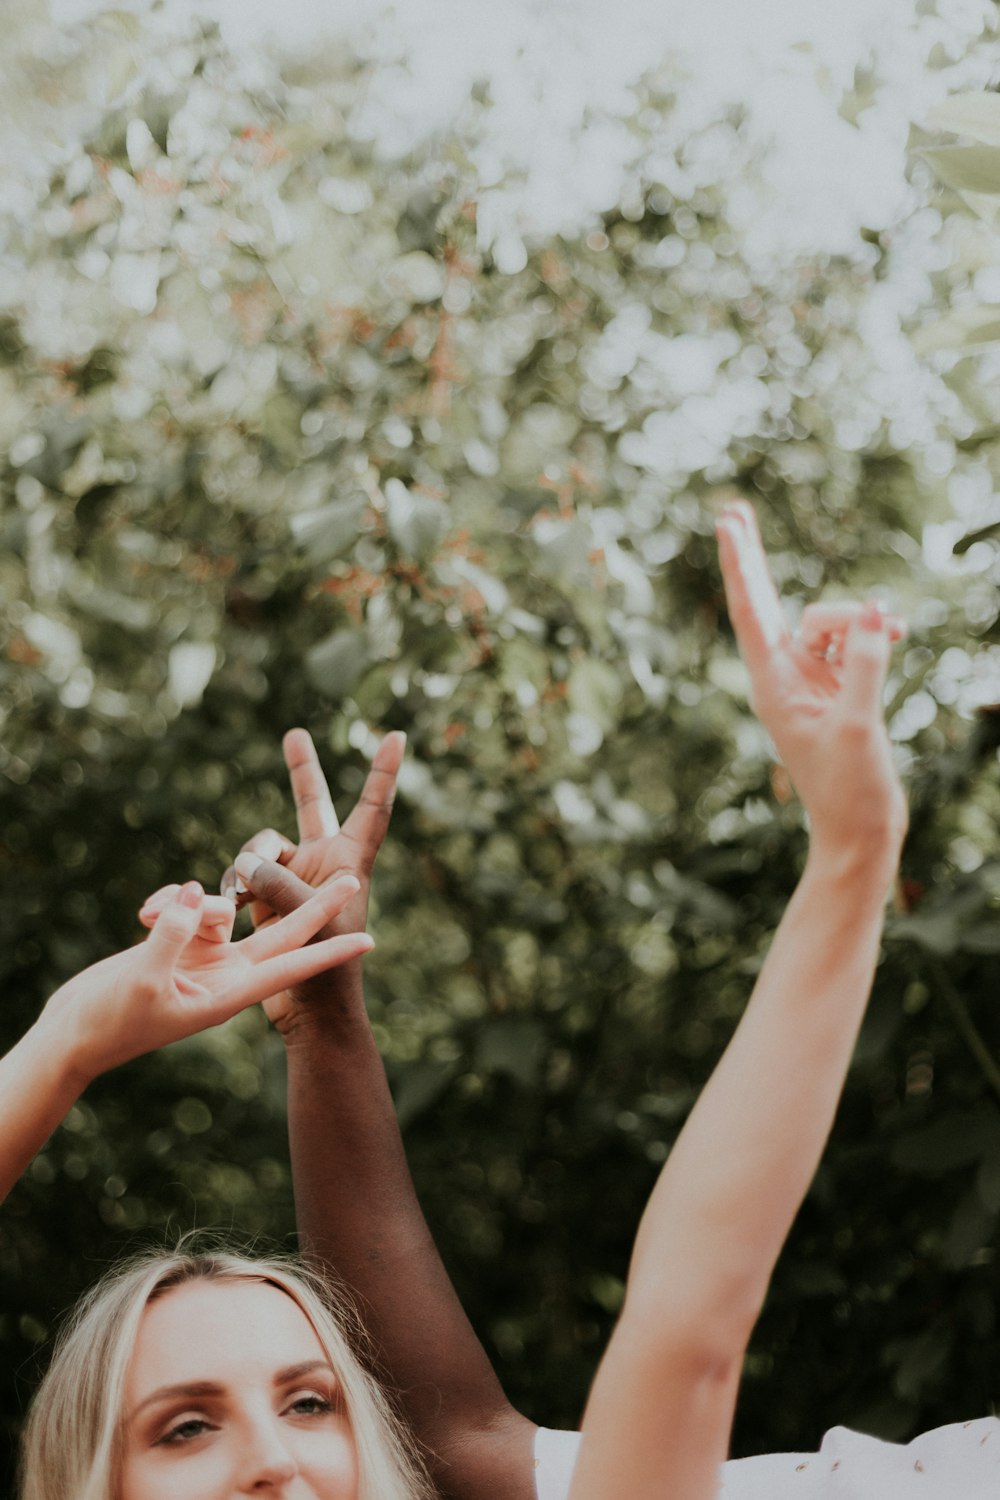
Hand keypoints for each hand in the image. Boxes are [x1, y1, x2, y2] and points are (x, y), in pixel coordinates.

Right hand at [41, 877, 372, 1084]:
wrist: (72, 1035)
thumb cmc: (107, 1023)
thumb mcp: (142, 978)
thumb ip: (174, 934)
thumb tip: (199, 893)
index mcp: (229, 994)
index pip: (291, 969)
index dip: (329, 953)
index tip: (370, 940)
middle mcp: (225, 973)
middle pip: (279, 932)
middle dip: (313, 905)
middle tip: (355, 879)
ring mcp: (203, 956)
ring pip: (219, 907)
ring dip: (192, 903)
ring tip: (150, 918)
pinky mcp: (179, 942)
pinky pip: (188, 906)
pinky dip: (169, 902)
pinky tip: (143, 913)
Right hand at [220, 728, 404, 1031]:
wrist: (309, 1016)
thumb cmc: (325, 975)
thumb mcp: (306, 922)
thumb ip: (278, 883)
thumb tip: (247, 863)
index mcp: (350, 864)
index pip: (372, 808)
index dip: (383, 772)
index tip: (398, 736)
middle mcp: (323, 865)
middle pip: (311, 806)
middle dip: (302, 770)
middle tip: (295, 733)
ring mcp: (292, 881)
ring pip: (260, 849)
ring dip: (245, 867)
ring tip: (239, 900)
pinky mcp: (264, 901)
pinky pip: (239, 878)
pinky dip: (227, 889)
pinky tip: (212, 907)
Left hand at [716, 502, 906, 861]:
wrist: (861, 831)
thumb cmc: (849, 789)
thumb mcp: (858, 724)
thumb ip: (863, 664)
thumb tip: (870, 611)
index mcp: (772, 685)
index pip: (751, 612)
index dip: (741, 566)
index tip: (726, 526)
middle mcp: (784, 677)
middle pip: (764, 603)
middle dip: (753, 559)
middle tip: (731, 510)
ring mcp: (810, 680)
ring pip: (828, 621)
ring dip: (857, 619)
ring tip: (892, 632)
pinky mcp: (837, 688)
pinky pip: (851, 640)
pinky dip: (870, 632)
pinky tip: (893, 631)